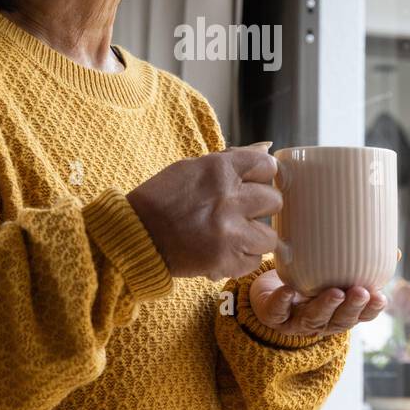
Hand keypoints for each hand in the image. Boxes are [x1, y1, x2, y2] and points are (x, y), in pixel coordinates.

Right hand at [126, 141, 282, 279]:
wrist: (135, 235)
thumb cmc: (162, 198)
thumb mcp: (192, 167)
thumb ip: (233, 159)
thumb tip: (267, 148)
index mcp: (220, 170)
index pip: (267, 165)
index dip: (261, 175)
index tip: (253, 183)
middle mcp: (229, 199)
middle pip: (274, 201)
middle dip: (260, 207)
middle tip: (242, 211)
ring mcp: (229, 233)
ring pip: (270, 236)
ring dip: (255, 236)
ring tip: (234, 235)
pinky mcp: (225, 261)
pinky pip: (254, 261)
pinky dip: (242, 258)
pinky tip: (225, 251)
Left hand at [248, 268, 386, 338]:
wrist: (268, 294)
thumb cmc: (309, 283)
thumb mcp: (334, 275)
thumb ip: (360, 265)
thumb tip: (396, 252)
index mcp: (339, 313)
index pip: (360, 316)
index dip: (371, 309)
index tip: (381, 297)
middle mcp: (322, 321)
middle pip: (340, 320)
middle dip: (352, 307)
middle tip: (361, 292)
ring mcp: (297, 321)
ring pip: (314, 319)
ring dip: (326, 306)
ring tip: (335, 293)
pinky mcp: (274, 316)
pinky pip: (278, 311)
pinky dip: (283, 301)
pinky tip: (288, 291)